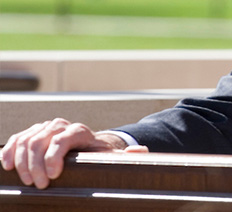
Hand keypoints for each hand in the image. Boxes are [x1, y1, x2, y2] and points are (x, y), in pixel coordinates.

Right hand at [1, 118, 146, 188]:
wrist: (87, 146)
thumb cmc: (97, 154)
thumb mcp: (111, 156)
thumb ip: (125, 156)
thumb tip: (140, 151)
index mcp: (80, 131)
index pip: (63, 139)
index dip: (54, 157)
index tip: (53, 176)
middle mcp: (61, 126)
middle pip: (41, 140)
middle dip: (36, 165)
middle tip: (39, 185)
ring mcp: (45, 128)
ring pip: (27, 140)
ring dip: (22, 162)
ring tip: (28, 181)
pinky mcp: (32, 133)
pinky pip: (17, 139)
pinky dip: (9, 151)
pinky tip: (7, 166)